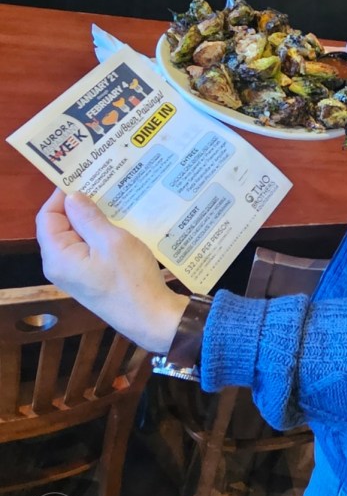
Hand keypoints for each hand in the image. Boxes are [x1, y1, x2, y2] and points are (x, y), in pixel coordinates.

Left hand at [36, 189, 187, 352]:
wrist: (151, 316)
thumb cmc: (131, 278)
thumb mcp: (112, 241)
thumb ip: (88, 217)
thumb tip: (72, 197)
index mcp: (58, 257)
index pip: (47, 216)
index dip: (61, 195)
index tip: (84, 178)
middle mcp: (60, 266)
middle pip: (59, 226)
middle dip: (78, 206)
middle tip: (102, 185)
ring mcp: (75, 273)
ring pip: (76, 236)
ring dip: (92, 219)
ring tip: (113, 200)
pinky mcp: (90, 277)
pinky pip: (87, 248)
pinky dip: (99, 234)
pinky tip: (118, 223)